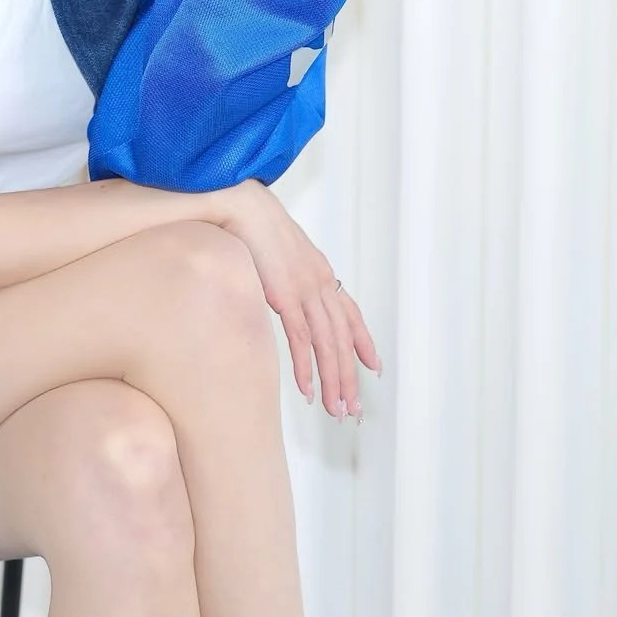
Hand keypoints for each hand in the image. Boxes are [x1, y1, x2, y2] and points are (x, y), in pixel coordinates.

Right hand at [216, 179, 382, 421]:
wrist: (243, 205)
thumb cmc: (253, 226)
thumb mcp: (279, 252)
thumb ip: (287, 272)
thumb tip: (280, 286)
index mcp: (320, 272)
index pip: (350, 314)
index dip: (363, 342)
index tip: (373, 367)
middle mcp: (320, 283)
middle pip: (342, 339)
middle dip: (349, 377)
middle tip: (352, 409)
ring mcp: (305, 289)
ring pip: (327, 344)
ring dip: (332, 381)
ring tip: (335, 410)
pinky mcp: (285, 295)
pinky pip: (301, 339)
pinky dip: (306, 367)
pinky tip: (307, 389)